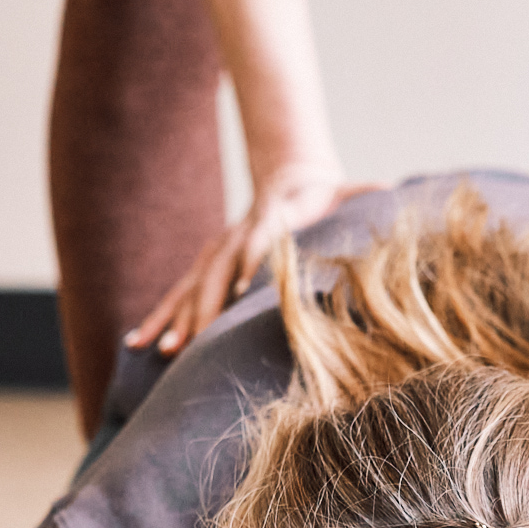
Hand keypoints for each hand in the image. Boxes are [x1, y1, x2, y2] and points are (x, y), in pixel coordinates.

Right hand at [124, 168, 381, 357]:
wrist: (291, 177)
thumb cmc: (325, 198)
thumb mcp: (345, 193)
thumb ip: (364, 195)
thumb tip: (392, 191)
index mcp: (268, 222)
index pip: (256, 242)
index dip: (249, 261)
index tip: (243, 288)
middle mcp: (234, 238)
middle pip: (214, 275)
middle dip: (202, 310)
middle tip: (191, 343)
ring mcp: (216, 253)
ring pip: (189, 289)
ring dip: (175, 320)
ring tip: (161, 350)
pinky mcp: (206, 266)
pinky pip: (177, 295)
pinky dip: (159, 319)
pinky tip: (137, 344)